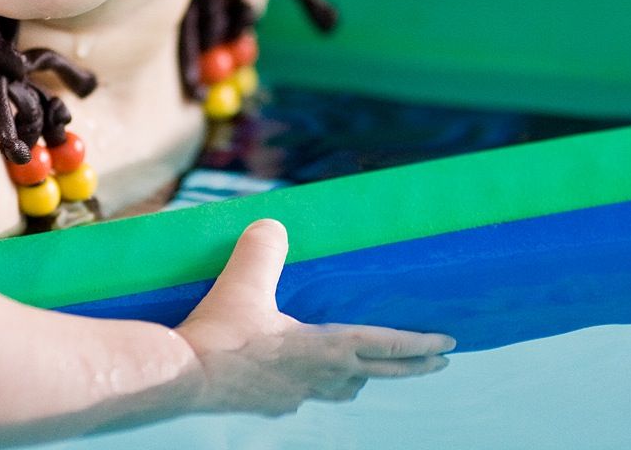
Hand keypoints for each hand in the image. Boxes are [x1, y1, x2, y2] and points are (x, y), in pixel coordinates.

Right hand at [175, 219, 452, 416]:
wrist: (181, 380)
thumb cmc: (218, 335)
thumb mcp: (242, 282)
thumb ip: (263, 249)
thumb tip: (273, 225)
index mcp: (323, 349)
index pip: (385, 346)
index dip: (419, 344)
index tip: (449, 346)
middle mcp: (318, 378)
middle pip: (375, 373)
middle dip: (408, 367)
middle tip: (436, 363)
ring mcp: (293, 397)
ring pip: (341, 389)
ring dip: (360, 378)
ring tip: (367, 368)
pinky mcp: (268, 405)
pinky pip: (304, 395)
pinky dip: (315, 384)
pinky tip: (298, 377)